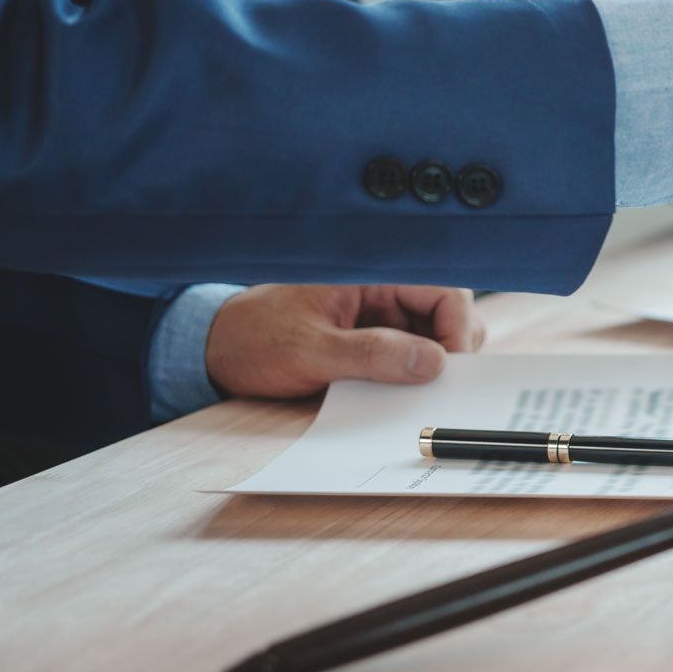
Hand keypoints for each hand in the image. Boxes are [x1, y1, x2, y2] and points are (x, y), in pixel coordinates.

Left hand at [203, 285, 485, 399]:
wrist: (215, 354)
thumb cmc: (253, 339)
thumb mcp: (311, 350)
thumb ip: (372, 354)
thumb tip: (434, 362)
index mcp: (372, 275)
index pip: (444, 292)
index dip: (457, 330)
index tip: (452, 371)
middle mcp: (382, 291)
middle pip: (447, 315)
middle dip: (451, 351)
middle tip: (438, 388)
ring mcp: (379, 316)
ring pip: (433, 338)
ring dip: (431, 368)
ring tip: (413, 395)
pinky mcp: (372, 341)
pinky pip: (408, 356)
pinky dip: (411, 377)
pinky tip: (397, 396)